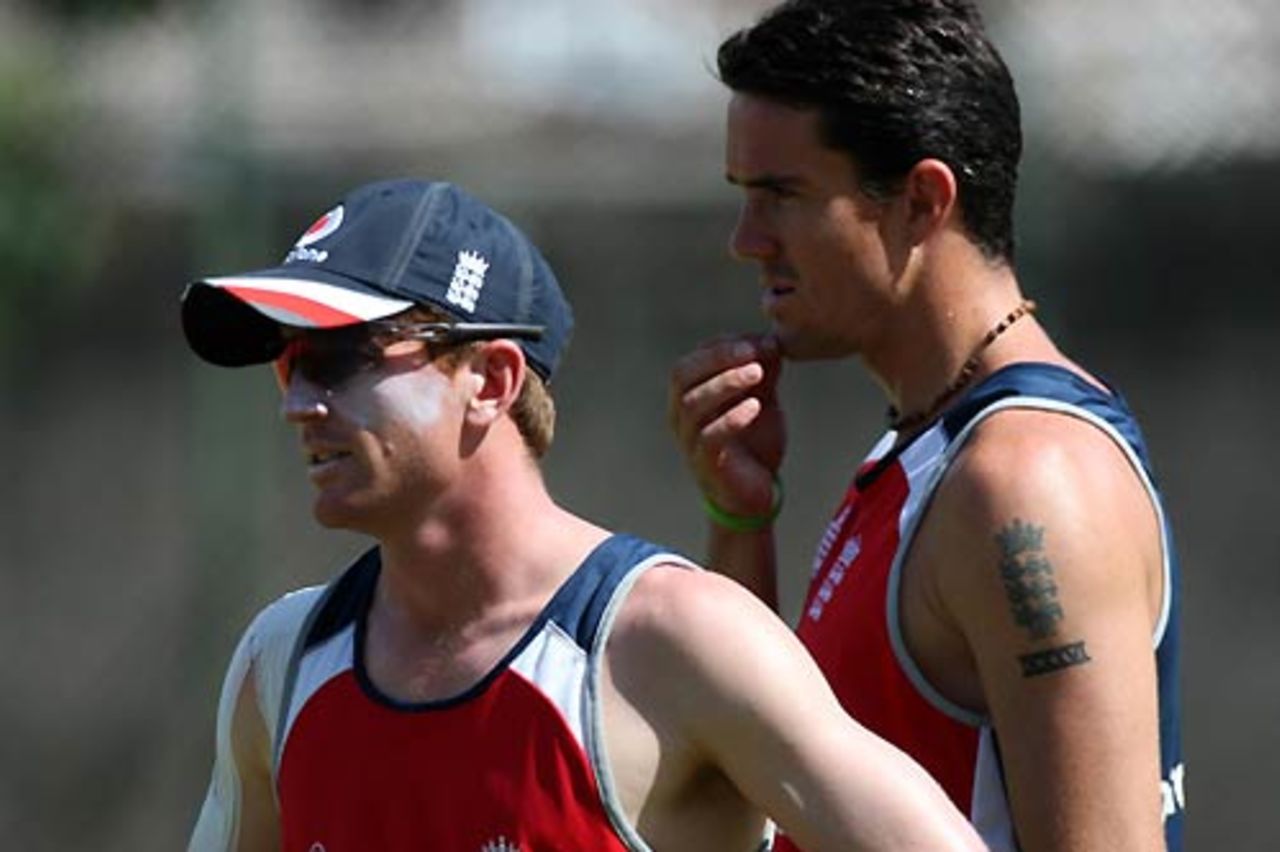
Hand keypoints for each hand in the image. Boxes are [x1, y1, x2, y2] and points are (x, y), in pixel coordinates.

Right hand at [668, 335, 785, 517]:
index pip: (693, 360)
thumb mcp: (760, 400)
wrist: (755, 494)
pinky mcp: (704, 463)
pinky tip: (754, 407)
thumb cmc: (753, 443)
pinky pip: (708, 437)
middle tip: (751, 351)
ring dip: (725, 383)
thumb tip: (769, 340)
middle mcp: (680, 416)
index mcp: (688, 396)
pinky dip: (730, 418)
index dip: (722, 346)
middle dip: (717, 358)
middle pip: (682, 375)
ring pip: (692, 403)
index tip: (757, 341)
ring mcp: (688, 440)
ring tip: (757, 373)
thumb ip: (763, 372)